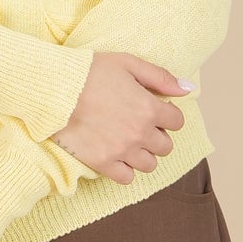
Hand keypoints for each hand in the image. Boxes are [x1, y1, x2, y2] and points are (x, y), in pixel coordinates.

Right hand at [50, 51, 194, 179]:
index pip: (176, 122)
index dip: (167, 115)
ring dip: (143, 154)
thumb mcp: (128, 63)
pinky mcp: (102, 163)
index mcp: (149, 108)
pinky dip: (125, 170)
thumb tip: (188, 89)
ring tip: (128, 141)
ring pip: (149, 165)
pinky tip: (116, 155)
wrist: (54, 89)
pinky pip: (126, 178)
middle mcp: (139, 133)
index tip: (154, 110)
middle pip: (165, 146)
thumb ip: (161, 77)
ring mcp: (121, 151)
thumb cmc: (90, 71)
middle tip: (139, 125)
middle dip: (156, 135)